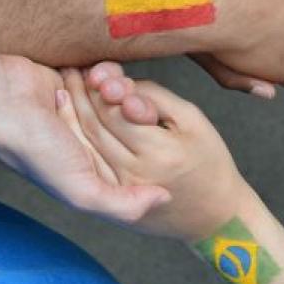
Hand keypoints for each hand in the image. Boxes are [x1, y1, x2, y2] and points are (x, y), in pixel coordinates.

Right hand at [0, 55, 168, 222]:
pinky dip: (106, 70)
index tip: (139, 114)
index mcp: (98, 167)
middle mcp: (95, 141)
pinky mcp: (81, 83)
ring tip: (100, 83)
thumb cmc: (34, 150)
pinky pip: (111, 75)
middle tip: (118, 95)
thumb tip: (165, 199)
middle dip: (132, 102)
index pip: (143, 151)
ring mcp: (88, 111)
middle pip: (137, 119)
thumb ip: (122, 205)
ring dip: (118, 83)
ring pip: (127, 95)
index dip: (146, 128)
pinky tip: (91, 73)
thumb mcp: (80, 190)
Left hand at [61, 64, 245, 237]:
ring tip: (70, 82)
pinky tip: (70, 112)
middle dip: (85, 92)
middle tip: (79, 67)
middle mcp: (134, 173)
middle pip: (97, 125)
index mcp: (160, 151)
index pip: (118, 111)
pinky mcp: (112, 197)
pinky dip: (75, 134)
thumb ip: (159, 100)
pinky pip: (87, 160)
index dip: (105, 85)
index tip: (99, 66)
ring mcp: (119, 188)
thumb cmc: (210, 161)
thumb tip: (124, 86)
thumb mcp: (195, 122)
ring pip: (87, 142)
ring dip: (73, 109)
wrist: (213, 216)